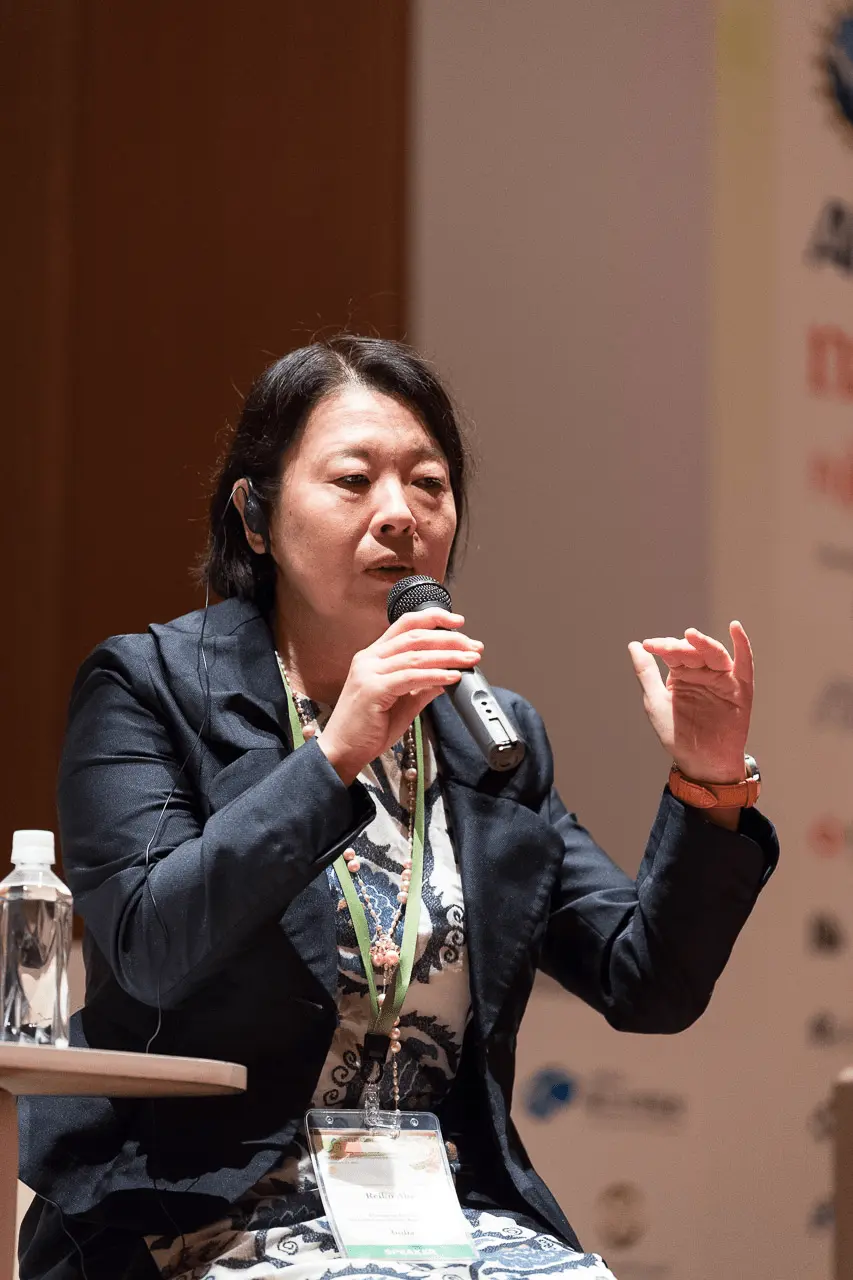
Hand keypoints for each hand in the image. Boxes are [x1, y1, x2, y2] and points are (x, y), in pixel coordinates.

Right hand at [318, 609, 482, 784]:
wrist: (343, 751)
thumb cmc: (368, 729)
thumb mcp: (403, 703)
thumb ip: (423, 687)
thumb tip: (448, 675)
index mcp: (374, 656)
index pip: (405, 625)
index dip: (433, 619)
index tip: (458, 623)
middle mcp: (369, 659)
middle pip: (415, 636)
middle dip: (449, 638)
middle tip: (474, 646)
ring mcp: (368, 672)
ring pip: (415, 655)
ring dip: (448, 655)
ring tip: (470, 659)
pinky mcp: (373, 690)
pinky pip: (411, 677)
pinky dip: (436, 675)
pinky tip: (453, 677)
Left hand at [627, 621, 753, 783]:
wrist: (700, 762)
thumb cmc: (677, 734)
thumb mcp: (655, 702)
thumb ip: (646, 673)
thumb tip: (633, 645)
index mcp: (682, 673)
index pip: (673, 652)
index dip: (662, 646)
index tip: (647, 646)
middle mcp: (703, 672)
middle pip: (693, 651)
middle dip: (679, 647)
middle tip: (666, 647)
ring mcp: (722, 679)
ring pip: (715, 654)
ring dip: (703, 643)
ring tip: (691, 635)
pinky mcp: (740, 689)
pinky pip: (744, 664)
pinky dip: (742, 645)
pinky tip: (735, 629)